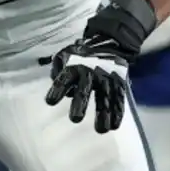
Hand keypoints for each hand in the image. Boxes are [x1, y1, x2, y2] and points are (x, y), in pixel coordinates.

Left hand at [44, 0, 152, 133]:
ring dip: (103, 114)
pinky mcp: (119, 83)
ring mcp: (106, 79)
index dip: (57, 89)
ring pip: (104, 97)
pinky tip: (114, 125)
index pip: (64, 78)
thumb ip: (57, 66)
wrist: (110, 40)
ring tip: (101, 130)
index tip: (50, 101)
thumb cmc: (82, 53)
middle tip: (75, 119)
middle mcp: (90, 73)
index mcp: (75, 67)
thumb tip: (55, 79)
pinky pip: (119, 99)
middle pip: (85, 90)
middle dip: (80, 104)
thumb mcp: (65, 54)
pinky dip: (117, 112)